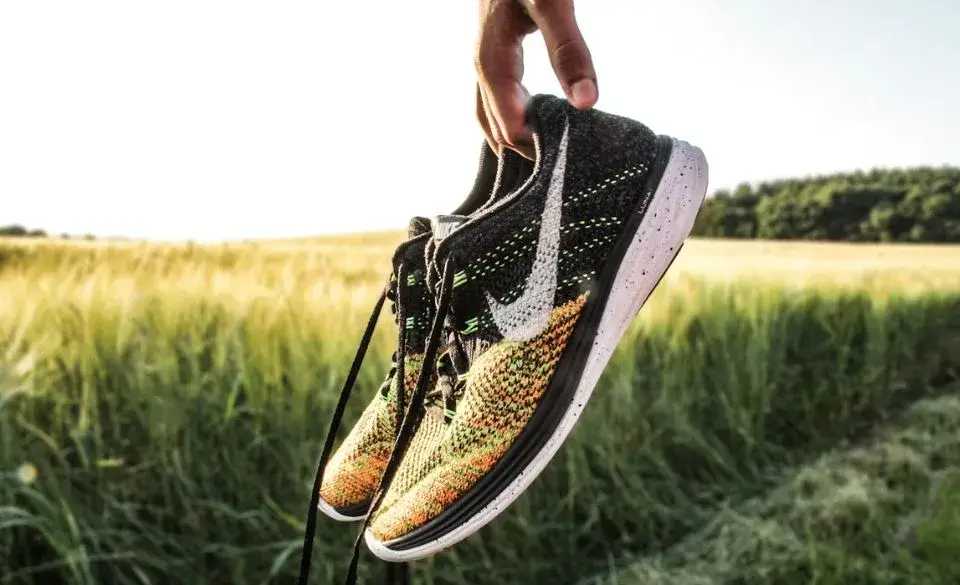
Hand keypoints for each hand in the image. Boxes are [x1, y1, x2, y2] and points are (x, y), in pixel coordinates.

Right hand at [475, 0, 596, 158]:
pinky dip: (513, 115)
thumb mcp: (552, 5)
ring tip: (548, 149)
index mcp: (492, 60)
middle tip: (561, 159)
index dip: (535, 147)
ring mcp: (485, 57)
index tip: (566, 154)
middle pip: (495, 125)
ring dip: (515, 135)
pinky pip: (497, 95)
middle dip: (525, 147)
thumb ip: (568, 51)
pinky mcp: (495, 49)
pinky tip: (535, 117)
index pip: (508, 126)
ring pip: (491, 113)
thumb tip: (585, 102)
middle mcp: (483, 63)